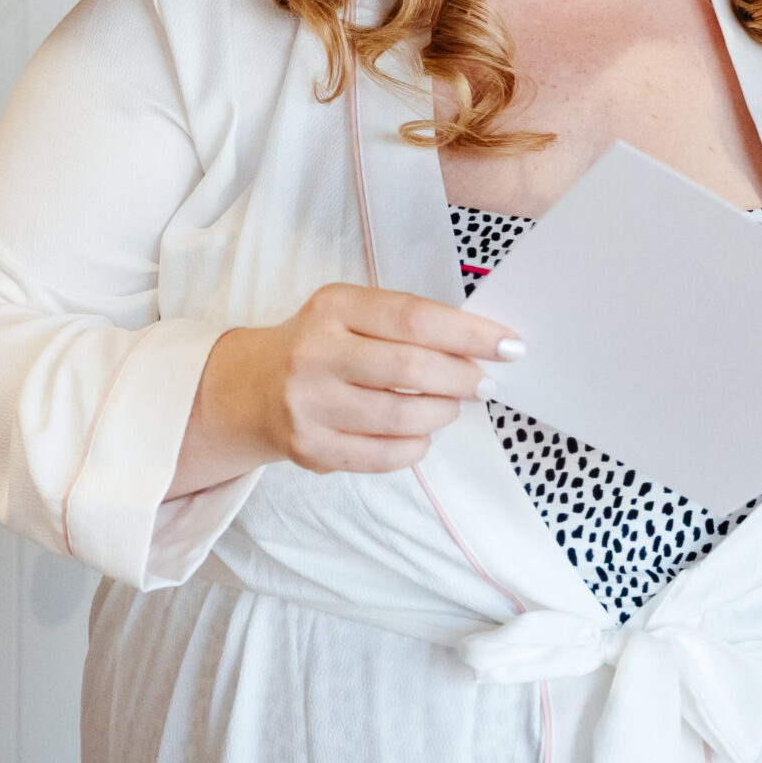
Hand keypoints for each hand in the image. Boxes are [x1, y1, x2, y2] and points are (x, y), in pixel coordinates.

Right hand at [169, 285, 519, 496]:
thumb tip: (482, 347)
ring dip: (443, 413)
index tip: (509, 346)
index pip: (414, 318)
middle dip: (463, 377)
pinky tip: (419, 433)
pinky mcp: (309, 448)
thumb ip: (407, 324)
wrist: (252, 388)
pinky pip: (385, 455)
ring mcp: (309, 404)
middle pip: (411, 369)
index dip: (470, 333)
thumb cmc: (323, 345)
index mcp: (332, 307)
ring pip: (403, 417)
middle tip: (484, 382)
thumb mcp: (352, 314)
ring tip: (450, 406)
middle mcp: (315, 353)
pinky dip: (417, 445)